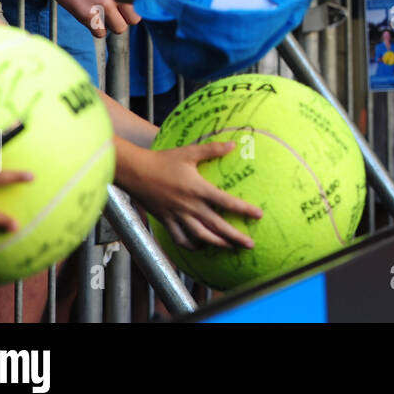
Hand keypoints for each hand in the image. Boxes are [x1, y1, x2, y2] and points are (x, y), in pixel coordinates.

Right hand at [36, 0, 139, 37]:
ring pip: (120, 28)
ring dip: (111, 23)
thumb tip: (135, 0)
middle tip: (112, 8)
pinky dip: (96, 28)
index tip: (125, 2)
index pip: (145, 3)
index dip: (134, 5)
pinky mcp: (88, 13)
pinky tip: (88, 15)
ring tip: (99, 11)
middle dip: (124, 16)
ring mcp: (105, 3)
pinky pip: (100, 33)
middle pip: (134, 19)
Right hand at [123, 141, 262, 250]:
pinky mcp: (166, 220)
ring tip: (230, 248)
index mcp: (198, 189)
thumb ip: (212, 149)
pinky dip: (190, 246)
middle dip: (235, 237)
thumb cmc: (163, 160)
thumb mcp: (189, 152)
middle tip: (250, 245)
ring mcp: (177, 215)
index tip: (259, 215)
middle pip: (217, 226)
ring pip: (200, 236)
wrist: (135, 171)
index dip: (244, 210)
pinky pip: (180, 238)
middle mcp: (190, 206)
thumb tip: (234, 145)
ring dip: (217, 244)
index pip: (227, 202)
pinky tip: (200, 247)